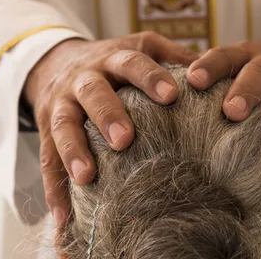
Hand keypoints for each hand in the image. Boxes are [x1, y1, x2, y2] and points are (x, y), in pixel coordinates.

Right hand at [23, 31, 197, 227]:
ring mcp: (61, 104)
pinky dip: (54, 188)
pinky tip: (65, 214)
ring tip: (87, 177)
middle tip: (125, 139)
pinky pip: (47, 159)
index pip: (132, 63)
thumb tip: (213, 66)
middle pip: (93, 93)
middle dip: (108, 115)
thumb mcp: (141, 47)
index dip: (150, 77)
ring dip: (74, 151)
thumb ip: (173, 55)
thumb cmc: (113, 62)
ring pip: (63, 126)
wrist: (57, 62)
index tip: (171, 95)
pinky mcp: (46, 130)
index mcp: (113, 59)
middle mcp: (84, 79)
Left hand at [186, 39, 260, 190]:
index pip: (225, 57)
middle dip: (246, 92)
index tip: (193, 80)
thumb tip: (161, 100)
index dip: (210, 67)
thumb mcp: (236, 62)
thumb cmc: (253, 70)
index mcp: (244, 55)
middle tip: (232, 112)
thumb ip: (209, 78)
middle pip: (259, 76)